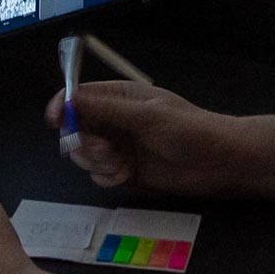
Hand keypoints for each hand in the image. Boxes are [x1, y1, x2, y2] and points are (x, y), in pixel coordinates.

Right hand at [44, 81, 242, 195]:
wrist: (219, 162)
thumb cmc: (189, 130)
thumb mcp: (147, 116)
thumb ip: (106, 109)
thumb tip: (70, 99)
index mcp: (120, 97)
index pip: (79, 96)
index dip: (63, 106)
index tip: (55, 121)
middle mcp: (115, 120)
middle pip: (76, 129)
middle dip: (83, 142)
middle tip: (106, 151)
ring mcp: (120, 146)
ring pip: (85, 154)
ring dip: (96, 162)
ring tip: (120, 166)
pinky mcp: (125, 170)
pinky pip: (99, 174)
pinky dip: (106, 177)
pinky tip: (126, 176)